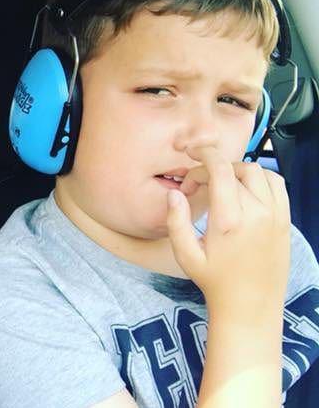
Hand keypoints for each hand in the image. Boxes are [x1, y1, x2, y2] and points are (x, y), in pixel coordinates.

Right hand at [166, 146, 289, 323]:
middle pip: (239, 168)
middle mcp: (257, 213)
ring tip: (221, 187)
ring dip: (238, 172)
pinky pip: (278, 185)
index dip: (204, 155)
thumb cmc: (214, 281)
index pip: (221, 170)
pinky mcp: (286, 221)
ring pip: (260, 172)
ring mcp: (276, 216)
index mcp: (229, 220)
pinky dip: (260, 179)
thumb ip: (176, 221)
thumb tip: (174, 193)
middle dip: (215, 168)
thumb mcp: (185, 255)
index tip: (192, 156)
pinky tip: (244, 192)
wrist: (251, 305)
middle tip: (198, 186)